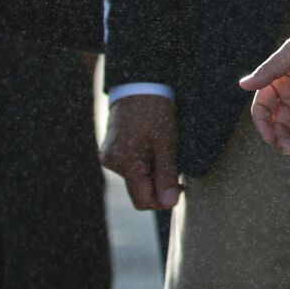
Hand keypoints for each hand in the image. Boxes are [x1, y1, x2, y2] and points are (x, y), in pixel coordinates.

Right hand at [101, 93, 180, 210]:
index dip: (163, 199)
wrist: (139, 84)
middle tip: (174, 161)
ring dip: (153, 171)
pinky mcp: (111, 150)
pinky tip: (152, 145)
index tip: (180, 184)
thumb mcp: (167, 143)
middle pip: (140, 190)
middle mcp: (111, 163)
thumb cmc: (155, 110)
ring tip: (162, 148)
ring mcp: (109, 157)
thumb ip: (167, 175)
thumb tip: (169, 204)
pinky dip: (145, 163)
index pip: (143, 201)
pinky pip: (131, 167)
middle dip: (159, 183)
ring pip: (136, 179)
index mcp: (124, 163)